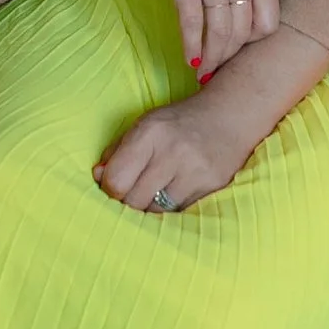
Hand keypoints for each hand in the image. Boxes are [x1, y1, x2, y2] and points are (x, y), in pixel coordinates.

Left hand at [98, 85, 260, 216]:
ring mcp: (195, 172)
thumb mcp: (145, 126)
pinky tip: (175, 193)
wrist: (231, 116)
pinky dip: (172, 209)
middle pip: (134, 201)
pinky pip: (179, 213)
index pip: (116, 181)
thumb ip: (117, 151)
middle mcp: (172, 152)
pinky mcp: (212, 187)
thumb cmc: (180, 123)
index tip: (114, 187)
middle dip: (129, 202)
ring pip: (156, 212)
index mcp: (150, 133)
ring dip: (150, 208)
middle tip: (134, 193)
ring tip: (155, 193)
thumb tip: (97, 177)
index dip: (110, 190)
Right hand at [114, 0, 278, 73]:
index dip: (253, 43)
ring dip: (211, 57)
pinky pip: (193, 21)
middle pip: (243, 31)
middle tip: (216, 69)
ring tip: (203, 70)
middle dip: (229, 56)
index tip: (236, 49)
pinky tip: (189, 58)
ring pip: (220, 30)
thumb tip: (243, 22)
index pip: (269, 22)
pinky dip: (192, 45)